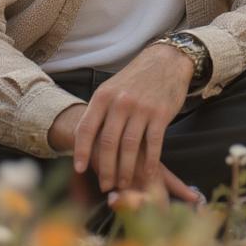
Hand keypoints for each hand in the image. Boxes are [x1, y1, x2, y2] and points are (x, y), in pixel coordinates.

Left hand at [71, 44, 192, 193]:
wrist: (166, 60)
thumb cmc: (136, 79)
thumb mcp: (112, 88)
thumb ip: (99, 111)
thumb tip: (82, 140)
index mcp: (103, 96)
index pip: (86, 128)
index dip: (81, 151)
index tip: (80, 170)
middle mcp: (120, 102)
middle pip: (108, 143)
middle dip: (105, 169)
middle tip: (105, 185)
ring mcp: (141, 108)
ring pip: (129, 147)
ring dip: (126, 170)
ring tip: (124, 184)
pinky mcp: (161, 114)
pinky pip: (153, 144)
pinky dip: (150, 163)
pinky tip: (148, 174)